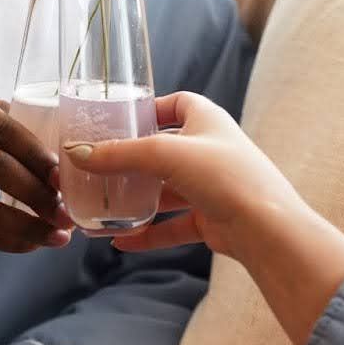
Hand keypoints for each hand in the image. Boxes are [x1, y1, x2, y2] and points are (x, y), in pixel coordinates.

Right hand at [0, 85, 72, 266]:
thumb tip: (63, 148)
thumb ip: (6, 120)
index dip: (38, 154)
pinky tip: (33, 242)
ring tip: (58, 234)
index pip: (3, 128)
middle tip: (67, 208)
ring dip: (28, 226)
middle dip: (38, 193)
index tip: (65, 174)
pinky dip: (7, 241)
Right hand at [64, 92, 343, 344]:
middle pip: (164, 150)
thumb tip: (77, 153)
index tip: (119, 120)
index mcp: (207, 120)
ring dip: (136, 200)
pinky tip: (121, 241)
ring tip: (102, 208)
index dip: (150, 108)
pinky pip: (172, 224)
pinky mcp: (210, 218)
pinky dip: (148, 233)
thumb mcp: (165, 154)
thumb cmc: (225, 176)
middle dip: (132, 160)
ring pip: (166, 191)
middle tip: (99, 167)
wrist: (266, 229)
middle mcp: (210, 150)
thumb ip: (120, 154)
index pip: (177, 103)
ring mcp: (211, 186)